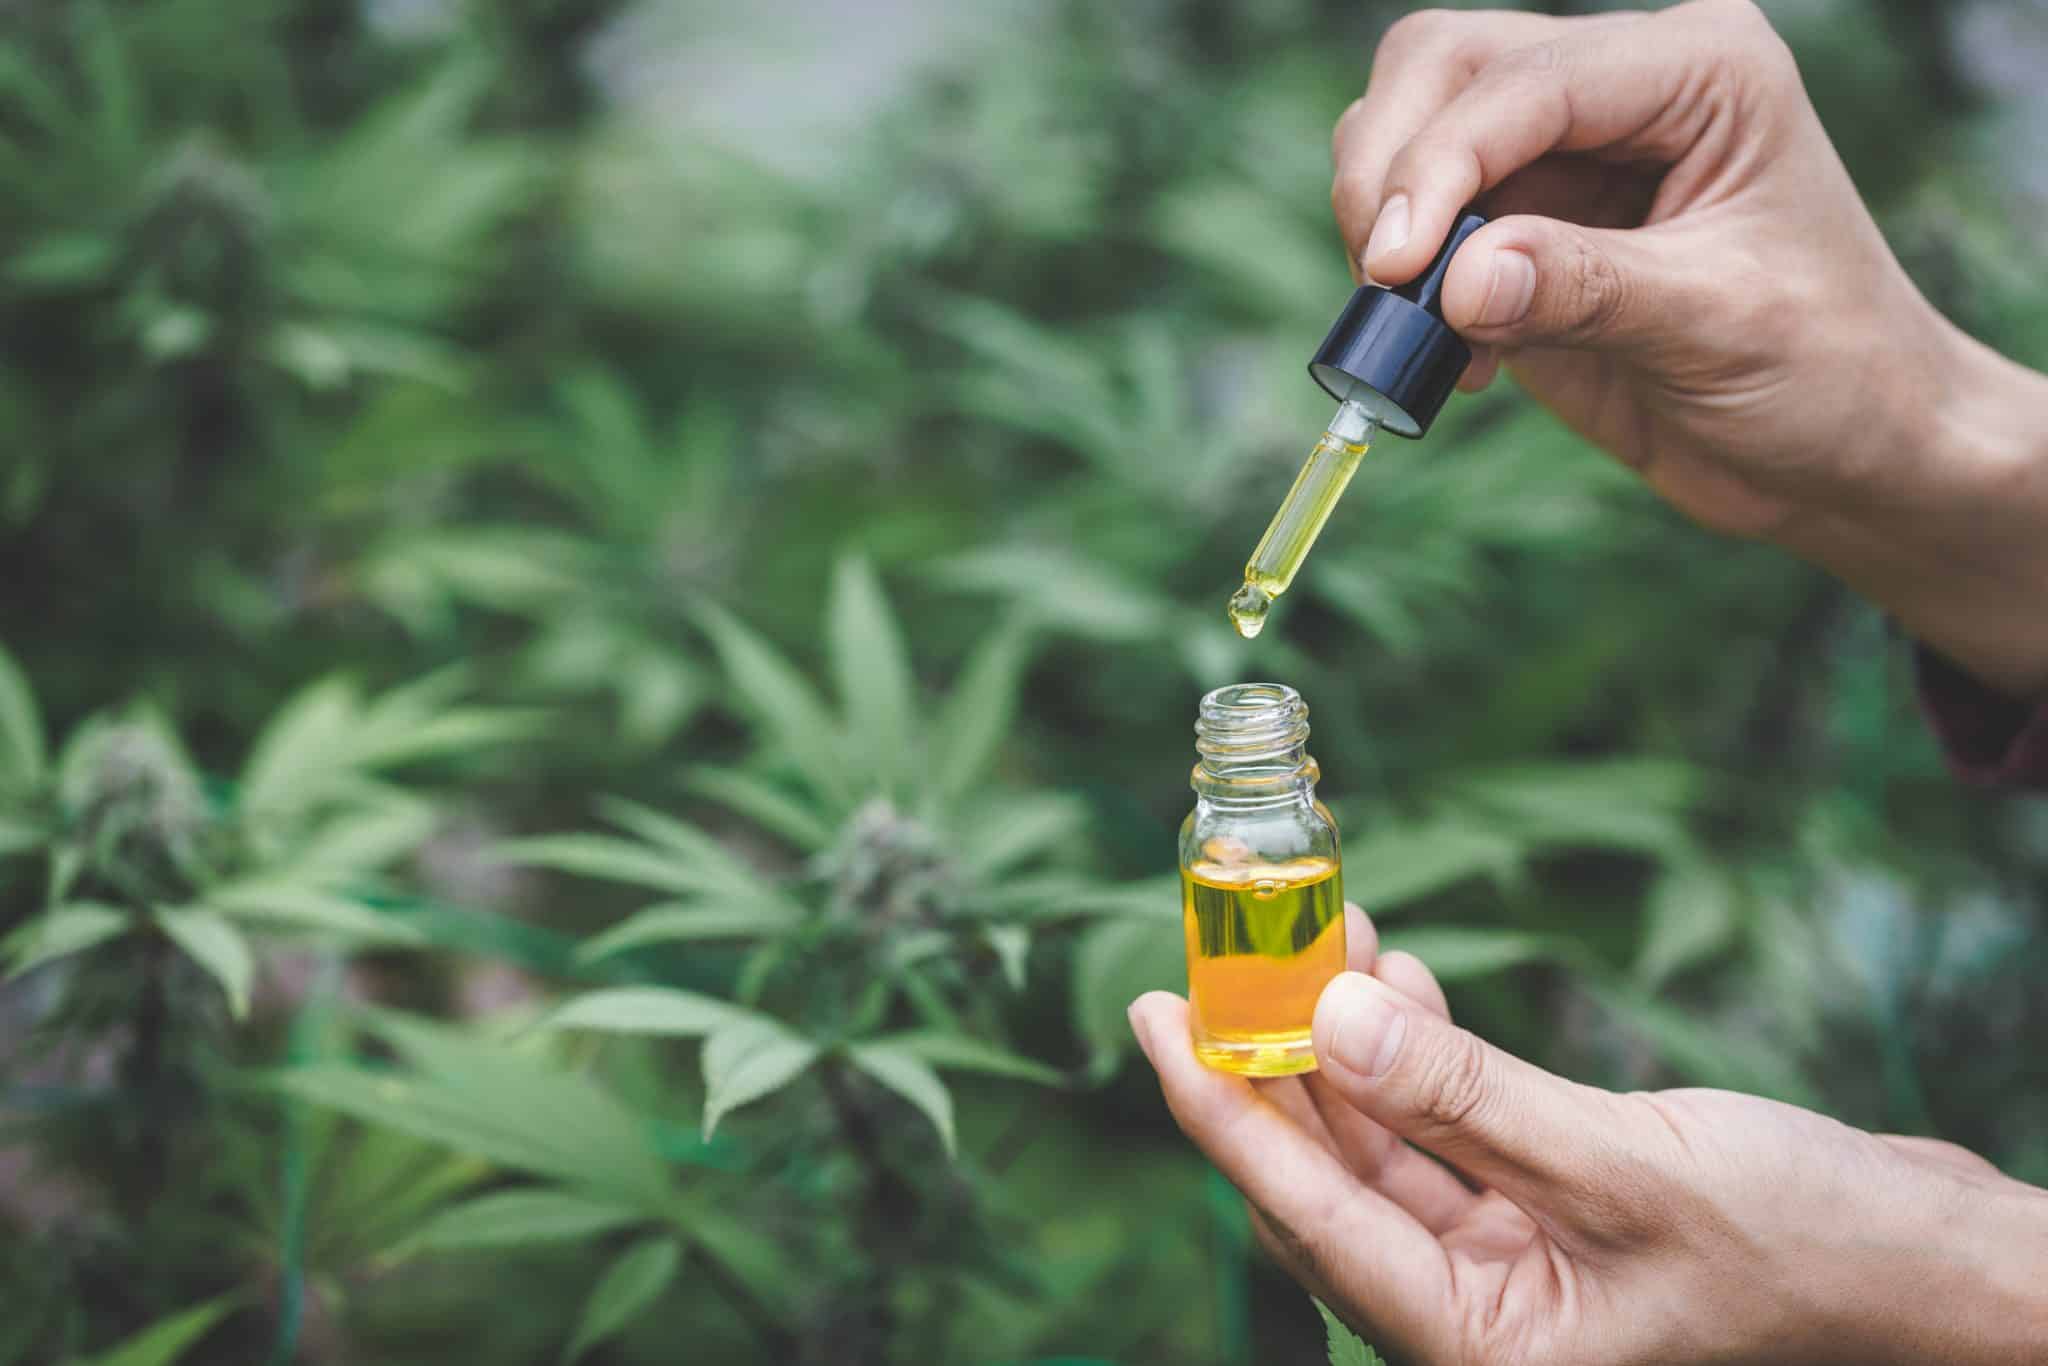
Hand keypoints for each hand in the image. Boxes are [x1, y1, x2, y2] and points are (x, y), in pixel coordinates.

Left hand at [1128, 905, 2047, 1364]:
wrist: (1941, 1268)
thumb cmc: (1814, 1250)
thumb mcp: (1625, 1166)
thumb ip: (1465, 1094)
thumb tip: (1329, 1014)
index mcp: (1479, 1351)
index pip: (1309, 1220)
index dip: (1219, 1115)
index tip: (1153, 1020)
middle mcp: (1479, 1318)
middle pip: (1329, 1179)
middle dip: (1275, 1062)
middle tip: (1222, 954)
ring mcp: (1512, 1265)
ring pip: (1384, 1143)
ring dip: (1347, 1041)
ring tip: (1321, 934)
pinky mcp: (1547, 1214)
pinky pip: (1446, 1131)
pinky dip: (1417, 1055)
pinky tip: (1393, 980)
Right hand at [1332, 0, 2047, 697]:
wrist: (1844, 451)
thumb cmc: (1828, 370)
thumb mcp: (1716, 323)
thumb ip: (1582, 288)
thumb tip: (1452, 280)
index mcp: (1699, 70)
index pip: (1529, 83)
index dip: (1444, 163)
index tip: (1399, 266)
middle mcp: (1623, 87)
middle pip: (1445, 68)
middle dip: (1393, 169)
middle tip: (1386, 282)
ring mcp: (1565, 153)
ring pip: (1411, 129)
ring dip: (1388, 224)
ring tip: (1421, 326)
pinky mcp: (1524, 227)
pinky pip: (1422, 228)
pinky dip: (1407, 289)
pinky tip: (1459, 360)